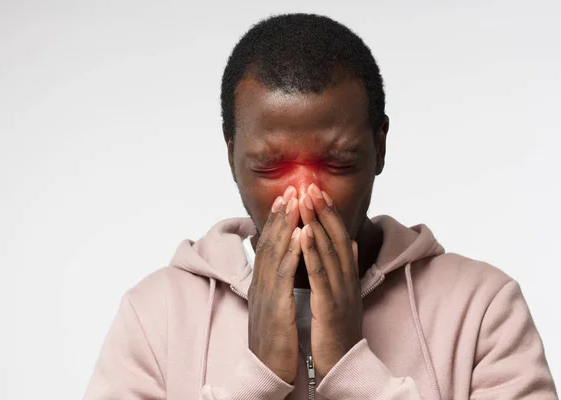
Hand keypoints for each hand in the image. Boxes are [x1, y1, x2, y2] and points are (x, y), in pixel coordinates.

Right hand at [248, 186, 301, 383]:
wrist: (267, 371)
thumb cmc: (276, 339)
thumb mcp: (278, 306)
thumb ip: (282, 283)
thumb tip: (289, 266)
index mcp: (264, 284)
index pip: (270, 245)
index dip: (278, 220)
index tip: (288, 198)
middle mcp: (261, 284)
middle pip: (270, 242)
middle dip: (281, 214)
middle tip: (291, 188)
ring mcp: (266, 295)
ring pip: (275, 253)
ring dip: (284, 225)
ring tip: (294, 201)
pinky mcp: (275, 307)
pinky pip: (283, 276)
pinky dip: (291, 252)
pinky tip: (298, 235)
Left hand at [298, 183, 362, 376]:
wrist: (344, 362)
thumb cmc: (338, 328)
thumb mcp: (343, 292)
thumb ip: (345, 267)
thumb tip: (348, 242)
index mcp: (347, 275)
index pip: (338, 236)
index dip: (329, 212)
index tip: (317, 190)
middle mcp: (347, 278)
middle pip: (335, 237)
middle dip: (323, 209)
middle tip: (310, 185)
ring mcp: (340, 290)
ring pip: (329, 250)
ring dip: (317, 223)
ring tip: (306, 200)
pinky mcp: (330, 305)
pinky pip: (320, 274)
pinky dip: (312, 252)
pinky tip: (303, 234)